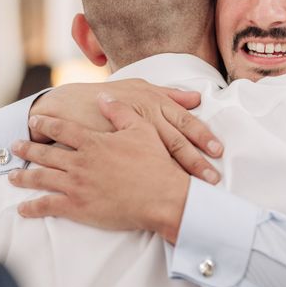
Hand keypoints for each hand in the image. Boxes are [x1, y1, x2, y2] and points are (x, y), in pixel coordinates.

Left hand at [10, 94, 189, 243]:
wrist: (160, 196)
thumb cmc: (154, 163)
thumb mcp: (140, 129)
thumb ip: (119, 111)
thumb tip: (103, 96)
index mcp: (93, 143)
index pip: (62, 130)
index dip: (46, 124)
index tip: (34, 120)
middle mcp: (80, 162)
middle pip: (46, 154)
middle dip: (28, 149)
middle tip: (14, 146)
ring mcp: (76, 185)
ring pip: (42, 178)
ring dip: (25, 176)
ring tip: (12, 175)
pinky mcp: (78, 207)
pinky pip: (48, 206)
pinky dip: (33, 207)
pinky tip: (22, 209)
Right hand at [29, 79, 222, 183]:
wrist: (67, 108)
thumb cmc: (105, 97)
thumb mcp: (137, 90)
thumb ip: (169, 94)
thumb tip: (196, 98)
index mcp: (151, 104)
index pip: (183, 122)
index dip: (202, 137)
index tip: (218, 151)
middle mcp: (142, 120)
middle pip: (175, 144)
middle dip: (195, 162)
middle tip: (212, 179)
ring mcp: (127, 141)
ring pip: (159, 160)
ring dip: (177, 176)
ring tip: (192, 194)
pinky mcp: (112, 156)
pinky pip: (133, 172)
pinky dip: (148, 184)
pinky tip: (158, 196)